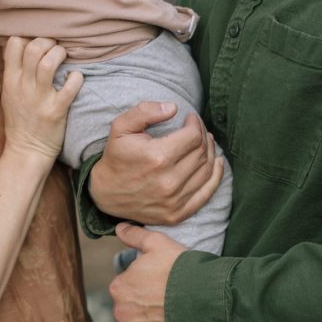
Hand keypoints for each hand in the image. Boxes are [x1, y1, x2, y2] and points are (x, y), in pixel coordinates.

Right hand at [0, 36, 81, 160]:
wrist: (26, 150)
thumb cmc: (20, 120)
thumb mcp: (9, 94)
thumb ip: (14, 72)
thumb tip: (23, 48)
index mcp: (10, 81)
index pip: (14, 44)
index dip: (29, 38)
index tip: (39, 45)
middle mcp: (23, 87)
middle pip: (33, 49)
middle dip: (48, 42)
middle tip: (55, 49)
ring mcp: (39, 99)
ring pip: (49, 63)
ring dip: (60, 55)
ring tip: (65, 58)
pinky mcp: (56, 111)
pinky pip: (70, 87)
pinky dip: (76, 78)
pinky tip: (76, 78)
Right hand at [87, 103, 223, 224]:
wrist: (105, 193)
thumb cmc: (116, 157)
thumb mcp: (120, 128)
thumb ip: (144, 112)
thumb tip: (174, 107)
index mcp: (157, 157)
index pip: (193, 136)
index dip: (196, 123)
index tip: (190, 118)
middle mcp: (168, 181)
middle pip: (201, 152)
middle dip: (203, 136)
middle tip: (197, 129)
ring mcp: (174, 200)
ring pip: (206, 170)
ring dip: (210, 152)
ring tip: (204, 142)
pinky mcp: (177, 214)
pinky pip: (207, 193)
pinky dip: (217, 176)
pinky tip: (217, 163)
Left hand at [109, 222, 184, 321]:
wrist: (208, 298)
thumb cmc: (184, 269)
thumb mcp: (158, 243)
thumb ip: (135, 235)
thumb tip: (119, 228)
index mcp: (119, 287)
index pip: (123, 288)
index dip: (141, 286)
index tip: (159, 285)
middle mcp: (121, 312)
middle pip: (126, 312)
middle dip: (140, 309)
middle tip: (165, 304)